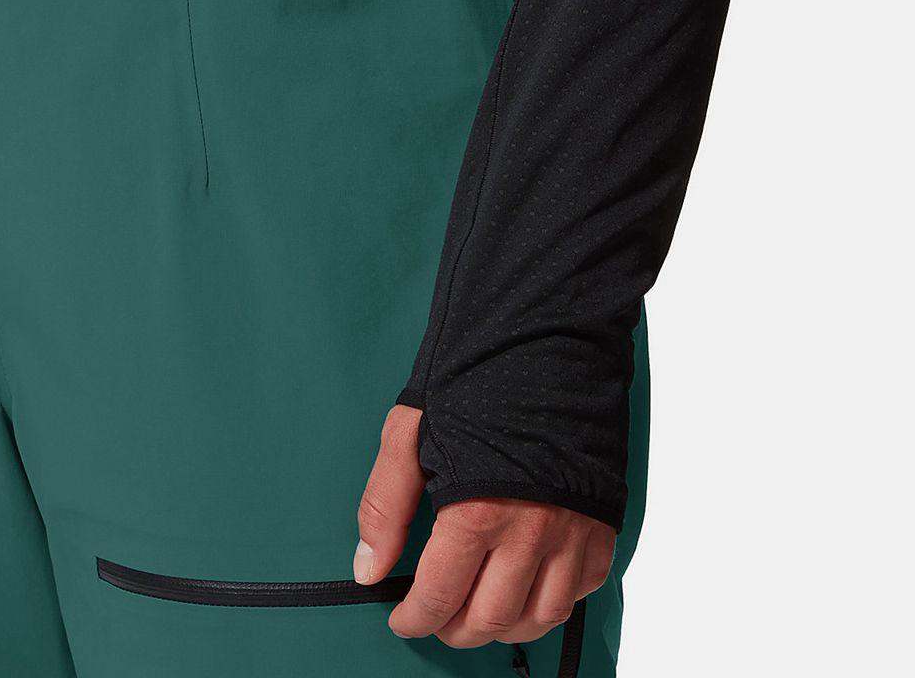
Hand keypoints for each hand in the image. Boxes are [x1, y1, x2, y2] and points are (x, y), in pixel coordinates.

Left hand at [354, 405, 614, 647]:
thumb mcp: (410, 433)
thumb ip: (385, 505)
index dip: (414, 618)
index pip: (439, 596)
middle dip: (454, 628)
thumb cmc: (477, 380)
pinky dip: (552, 602)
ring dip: (504, 626)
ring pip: (539, 617)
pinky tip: (529, 586)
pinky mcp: (602, 523)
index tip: (403, 618)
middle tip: (437, 616)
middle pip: (490, 618)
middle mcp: (530, 531)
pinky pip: (581, 590)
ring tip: (480, 612)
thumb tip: (369, 567)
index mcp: (476, 510)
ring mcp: (572, 531)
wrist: (547, 342)